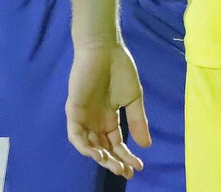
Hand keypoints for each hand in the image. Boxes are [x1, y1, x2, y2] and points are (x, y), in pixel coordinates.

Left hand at [65, 43, 149, 177]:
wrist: (105, 49)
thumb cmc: (120, 69)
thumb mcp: (133, 98)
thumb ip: (138, 121)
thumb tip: (147, 145)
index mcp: (110, 118)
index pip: (116, 144)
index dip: (126, 156)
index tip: (138, 167)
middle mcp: (95, 121)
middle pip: (103, 148)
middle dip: (114, 162)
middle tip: (126, 172)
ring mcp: (84, 117)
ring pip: (89, 145)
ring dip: (101, 157)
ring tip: (114, 165)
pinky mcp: (73, 110)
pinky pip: (75, 134)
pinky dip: (84, 146)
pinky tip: (97, 153)